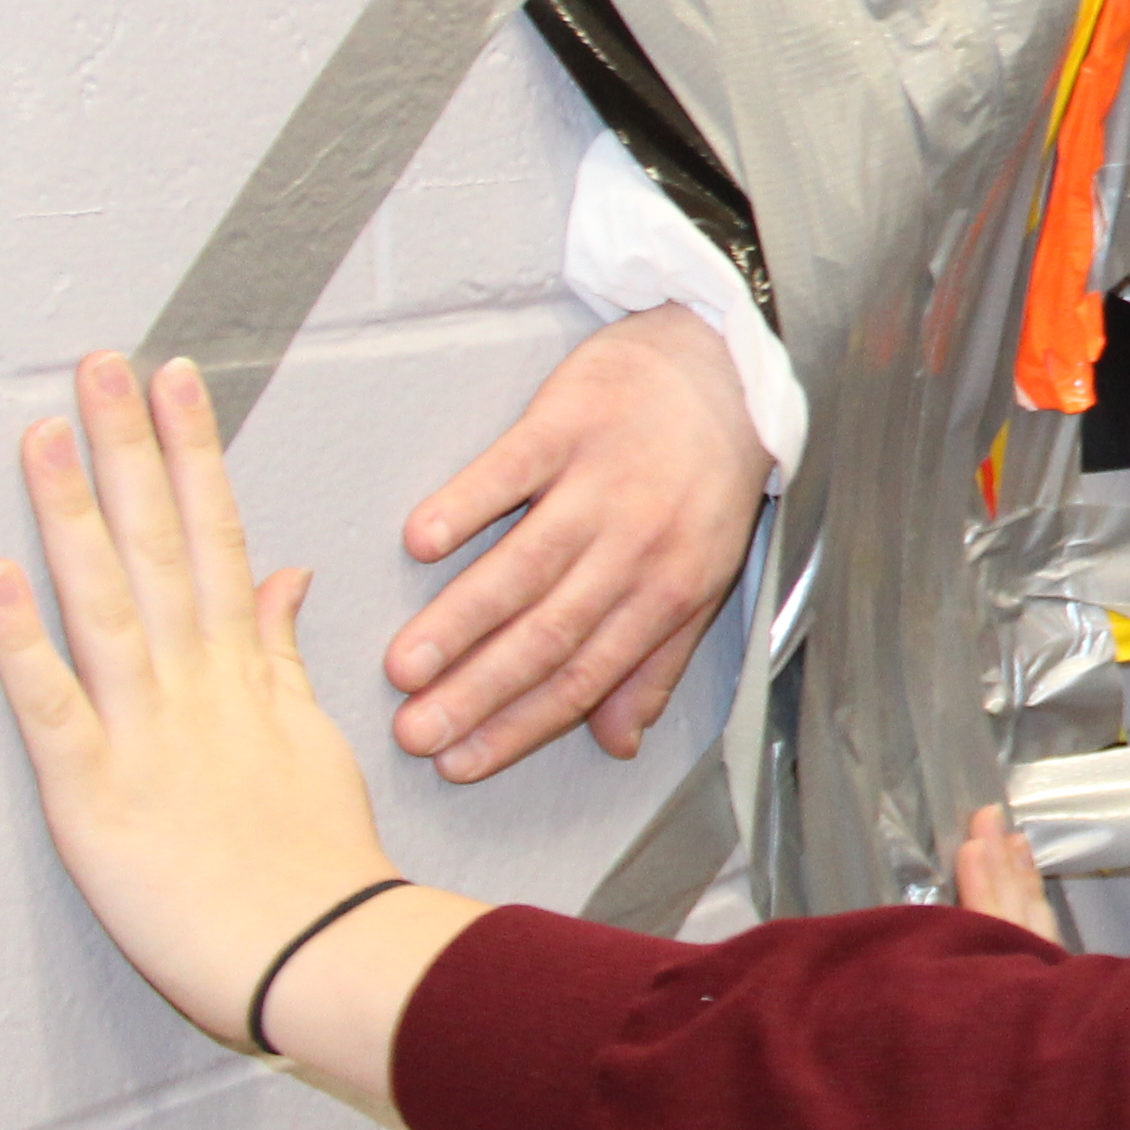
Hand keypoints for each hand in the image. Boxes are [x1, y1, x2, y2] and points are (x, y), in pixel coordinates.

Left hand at [0, 354, 403, 1047]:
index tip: (172, 380)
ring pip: (104, 603)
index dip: (191, 453)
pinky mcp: (94, 789)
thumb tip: (285, 573)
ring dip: (72, 516)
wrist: (313, 948)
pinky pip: (51, 706)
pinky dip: (21, 642)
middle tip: (100, 365)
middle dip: (130, 449)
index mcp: (242, 670)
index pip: (216, 534)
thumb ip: (281, 654)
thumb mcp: (310, 739)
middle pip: (159, 545)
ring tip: (43, 437)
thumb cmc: (316, 858)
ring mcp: (145, 730)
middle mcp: (194, 682)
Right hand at [390, 307, 771, 778]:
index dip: (522, 726)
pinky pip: (512, 468)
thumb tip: (618, 742)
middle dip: (479, 691)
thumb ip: (657, 663)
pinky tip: (422, 542)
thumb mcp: (704, 577)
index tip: (460, 764)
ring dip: (461, 619)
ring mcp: (601, 480)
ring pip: (525, 564)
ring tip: (404, 665)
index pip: (588, 676)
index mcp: (671, 590)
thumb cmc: (708, 479)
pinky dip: (467, 504)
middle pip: (550, 632)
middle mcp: (637, 543)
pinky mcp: (569, 421)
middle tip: (413, 733)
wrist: (725, 365)